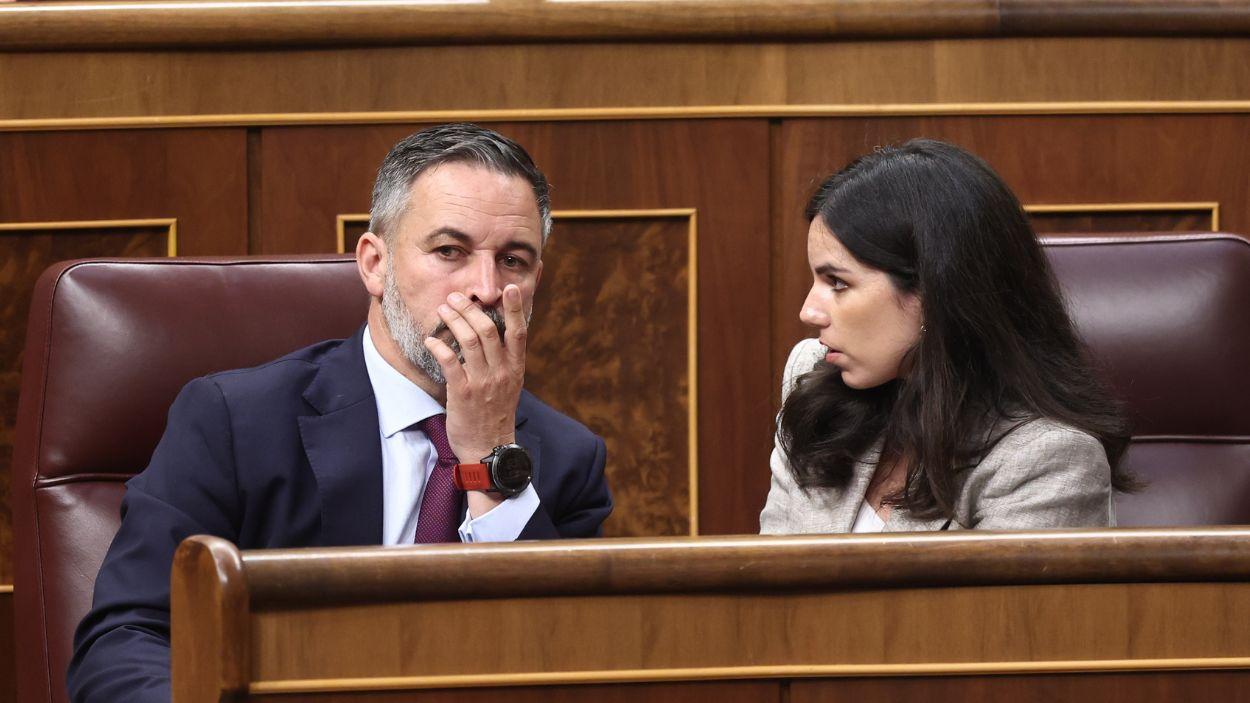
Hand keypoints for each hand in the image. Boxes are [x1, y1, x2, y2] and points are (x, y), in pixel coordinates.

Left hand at [423, 285, 527, 513]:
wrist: (489, 449)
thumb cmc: (496, 415)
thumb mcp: (509, 385)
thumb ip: (504, 361)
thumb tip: (495, 335)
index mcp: (515, 368)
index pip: (519, 332)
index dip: (515, 308)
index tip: (510, 288)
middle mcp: (502, 372)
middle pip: (488, 329)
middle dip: (470, 308)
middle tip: (456, 297)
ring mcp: (483, 382)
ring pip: (469, 340)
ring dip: (453, 320)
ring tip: (442, 309)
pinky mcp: (463, 393)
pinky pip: (450, 362)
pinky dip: (439, 346)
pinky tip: (430, 340)